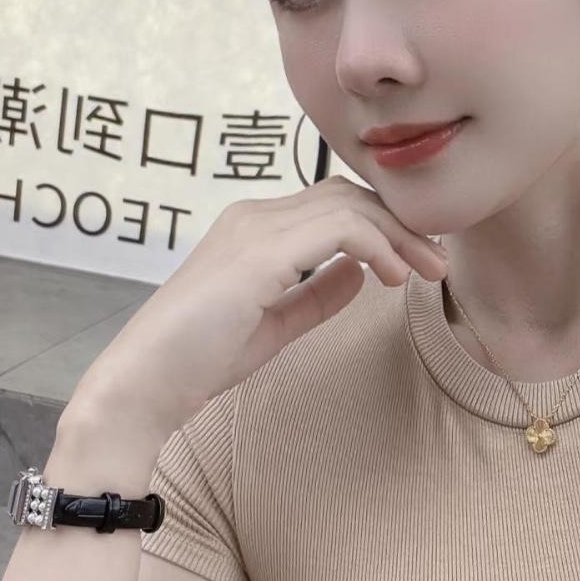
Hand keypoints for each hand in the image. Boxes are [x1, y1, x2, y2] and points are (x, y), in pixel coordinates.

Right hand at [73, 175, 447, 446]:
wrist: (142, 386)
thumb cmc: (198, 360)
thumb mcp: (273, 324)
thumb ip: (314, 295)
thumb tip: (360, 272)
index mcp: (254, 229)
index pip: (334, 203)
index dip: (384, 224)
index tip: (418, 259)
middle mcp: (253, 216)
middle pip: (348, 194)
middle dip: (402, 223)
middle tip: (437, 261)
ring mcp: (254, 230)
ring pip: (350, 204)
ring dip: (399, 234)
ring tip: (426, 269)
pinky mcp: (258, 254)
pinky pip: (338, 229)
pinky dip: (376, 245)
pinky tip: (392, 275)